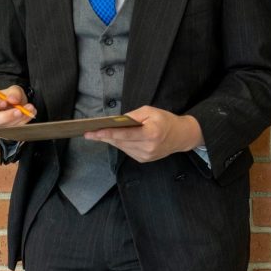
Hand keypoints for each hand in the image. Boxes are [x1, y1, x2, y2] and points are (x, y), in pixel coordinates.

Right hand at [0, 85, 35, 127]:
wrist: (15, 105)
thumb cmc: (8, 97)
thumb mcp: (12, 90)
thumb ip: (13, 93)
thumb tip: (13, 100)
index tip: (4, 102)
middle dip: (6, 116)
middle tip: (19, 110)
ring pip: (2, 127)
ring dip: (17, 120)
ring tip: (28, 109)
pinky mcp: (2, 133)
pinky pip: (11, 131)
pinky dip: (22, 123)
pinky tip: (28, 115)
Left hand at [84, 105, 202, 162]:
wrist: (181, 136)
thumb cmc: (165, 120)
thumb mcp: (150, 111)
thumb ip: (133, 116)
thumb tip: (117, 121)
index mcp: (151, 133)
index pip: (125, 134)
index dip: (108, 133)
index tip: (94, 132)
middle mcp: (148, 147)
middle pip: (121, 142)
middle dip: (104, 137)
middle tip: (88, 133)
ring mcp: (146, 156)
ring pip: (122, 147)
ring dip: (111, 140)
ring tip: (98, 134)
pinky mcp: (144, 159)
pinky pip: (127, 151)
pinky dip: (120, 144)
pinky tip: (115, 138)